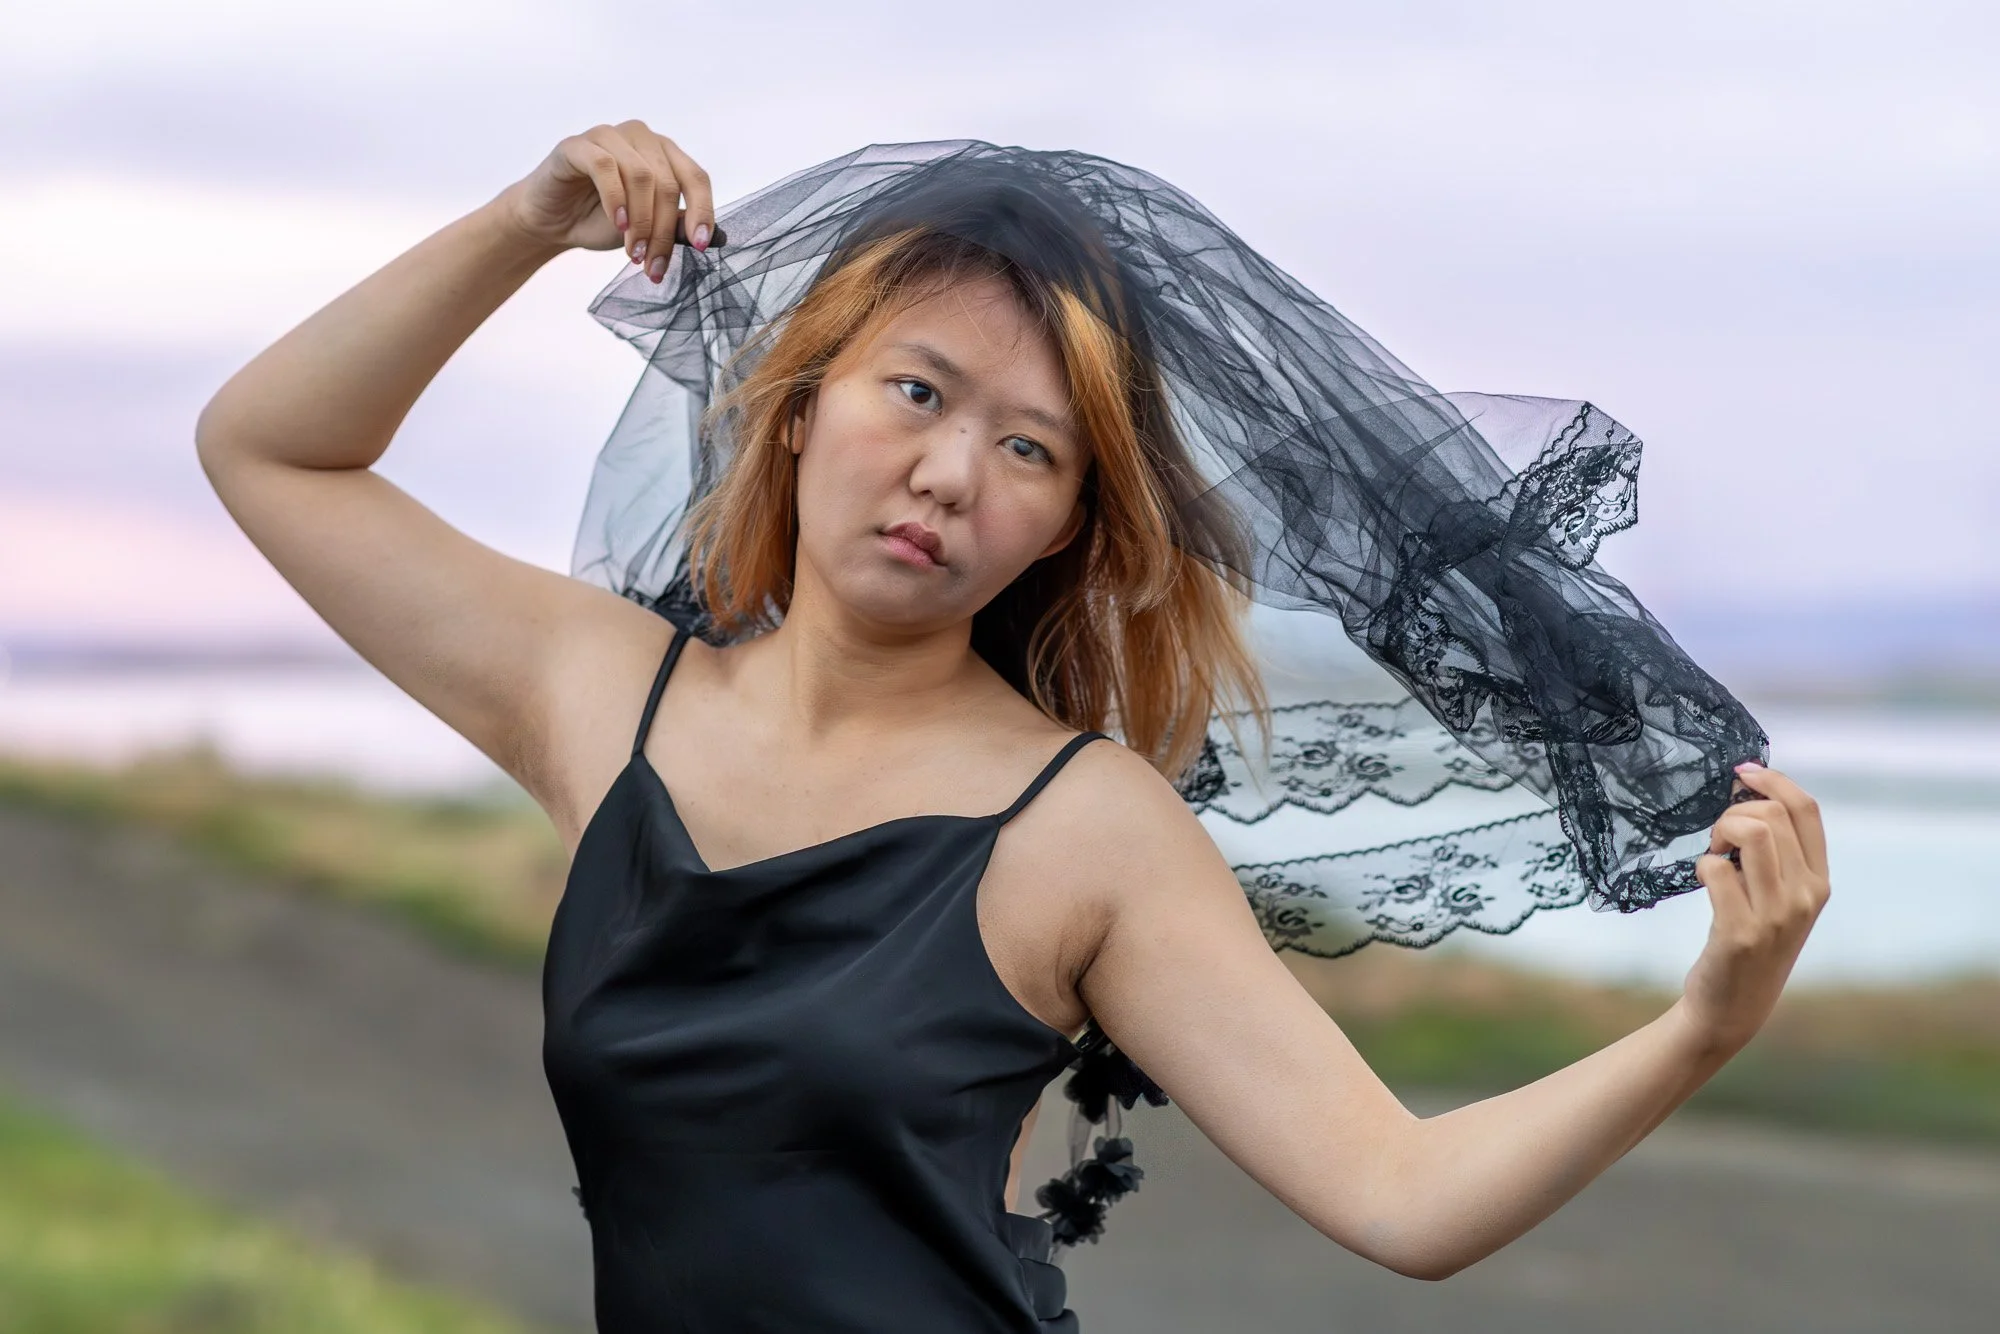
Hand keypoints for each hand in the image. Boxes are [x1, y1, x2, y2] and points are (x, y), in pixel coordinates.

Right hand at [492, 120, 715, 279]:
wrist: (552, 223)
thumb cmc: (601, 222)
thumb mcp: (647, 229)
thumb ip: (676, 227)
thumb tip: (715, 240)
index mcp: (664, 153)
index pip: (696, 178)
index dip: (703, 212)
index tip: (700, 246)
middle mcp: (641, 137)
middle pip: (668, 183)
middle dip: (664, 231)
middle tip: (652, 265)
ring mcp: (609, 136)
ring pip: (641, 176)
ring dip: (641, 221)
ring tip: (633, 253)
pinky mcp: (578, 145)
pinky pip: (605, 166)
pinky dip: (616, 199)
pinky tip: (617, 225)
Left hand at [1678, 762, 1831, 1052]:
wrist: (1733, 1007)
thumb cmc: (1749, 938)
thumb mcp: (1778, 896)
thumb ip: (1776, 853)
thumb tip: (1746, 787)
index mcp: (1819, 881)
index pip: (1807, 810)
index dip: (1773, 780)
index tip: (1741, 772)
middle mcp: (1806, 896)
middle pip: (1772, 814)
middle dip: (1733, 811)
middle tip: (1718, 837)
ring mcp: (1776, 915)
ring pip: (1750, 832)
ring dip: (1719, 832)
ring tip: (1713, 855)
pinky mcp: (1741, 932)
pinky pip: (1716, 869)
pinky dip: (1702, 865)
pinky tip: (1703, 881)